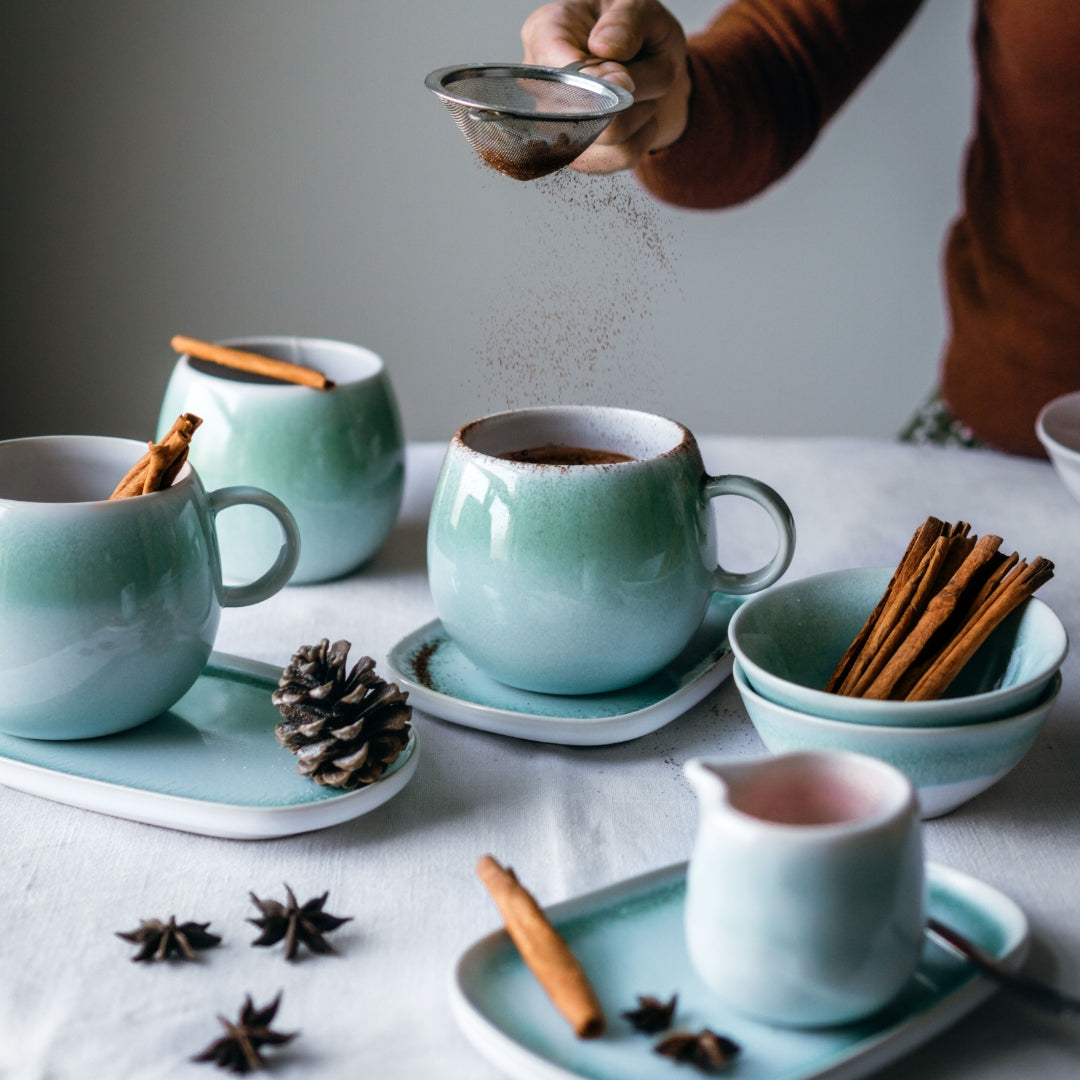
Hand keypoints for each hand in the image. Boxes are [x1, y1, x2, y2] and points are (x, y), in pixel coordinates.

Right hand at [521, 0, 689, 173]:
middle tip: (640, 73)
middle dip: (632, 94)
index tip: (625, 72)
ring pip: (612, 137)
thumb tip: (605, 50)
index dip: (600, 81)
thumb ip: (624, 23)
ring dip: (644, 111)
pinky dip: (646, 134)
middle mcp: (542, 88)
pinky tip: (642, 113)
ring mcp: (558, 127)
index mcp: (544, 36)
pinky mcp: (582, 155)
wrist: (646, 55)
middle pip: (587, 113)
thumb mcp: (636, 6)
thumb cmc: (631, 26)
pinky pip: (622, 157)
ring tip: (642, 89)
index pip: (561, 77)